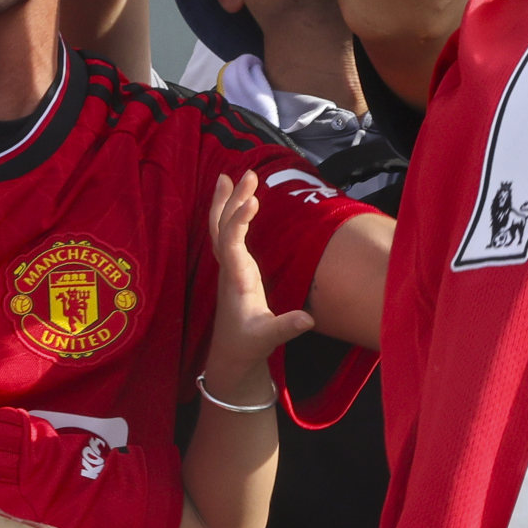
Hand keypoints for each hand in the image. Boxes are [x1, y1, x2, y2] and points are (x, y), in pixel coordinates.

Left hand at [202, 174, 314, 393]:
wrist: (232, 354)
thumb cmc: (248, 344)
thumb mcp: (267, 337)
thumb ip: (285, 326)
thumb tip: (306, 319)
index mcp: (236, 279)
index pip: (231, 243)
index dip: (239, 220)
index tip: (253, 199)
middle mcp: (229, 268)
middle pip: (222, 226)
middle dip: (233, 199)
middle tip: (247, 173)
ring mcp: (230, 266)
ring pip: (220, 228)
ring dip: (226, 201)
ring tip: (229, 175)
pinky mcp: (234, 267)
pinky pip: (226, 234)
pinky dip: (229, 214)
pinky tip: (237, 201)